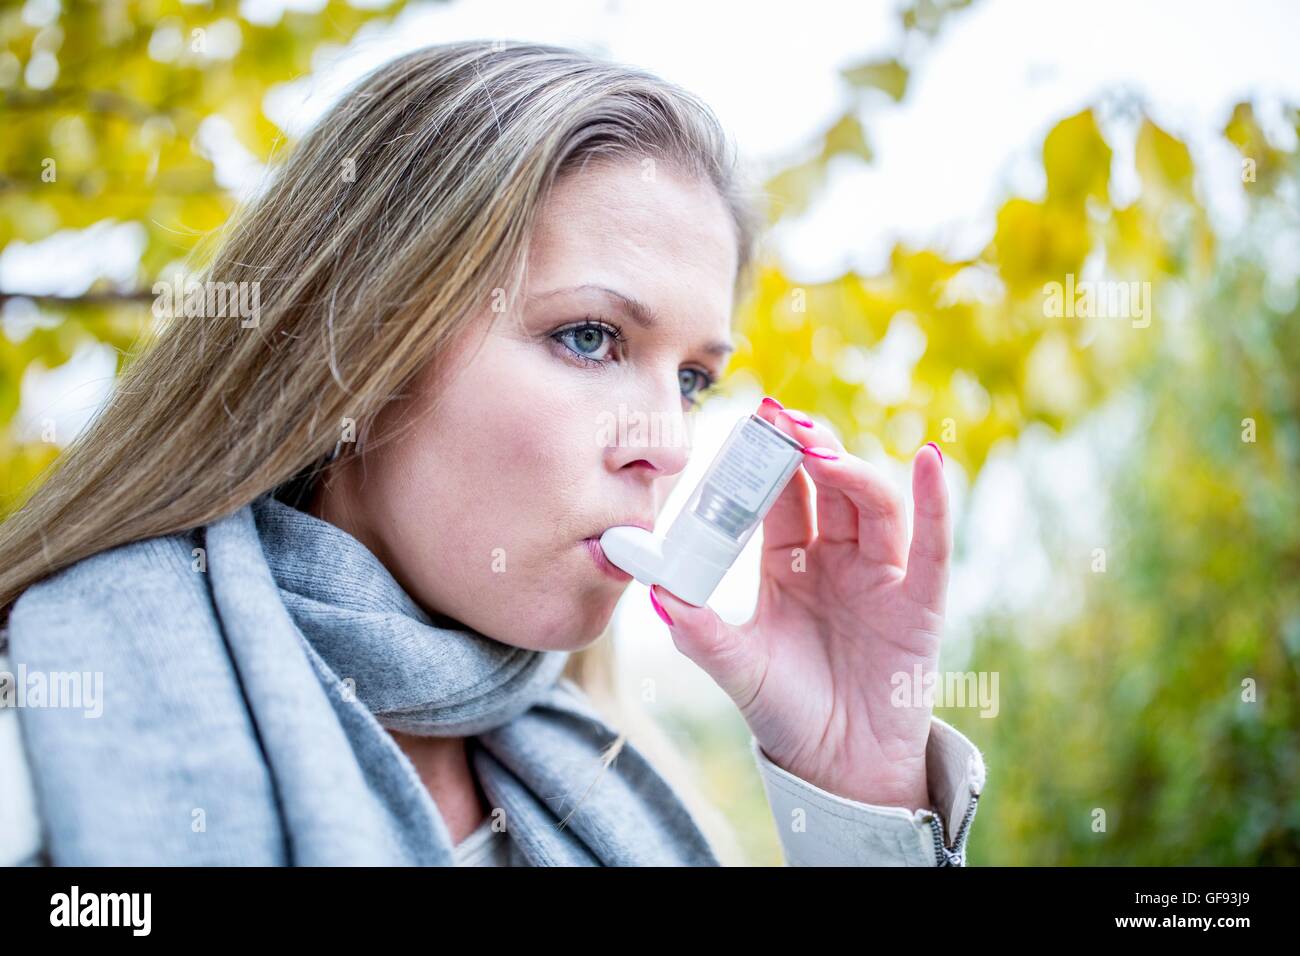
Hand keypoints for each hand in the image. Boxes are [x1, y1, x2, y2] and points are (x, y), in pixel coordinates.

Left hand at [648, 398, 949, 809]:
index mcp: (789, 561)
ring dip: (850, 470)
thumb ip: (701, 633)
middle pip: (829, 485)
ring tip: (818, 449)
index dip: (768, 458)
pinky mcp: (920, 605)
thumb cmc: (786, 714)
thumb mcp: (738, 669)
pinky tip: (930, 460)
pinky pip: (933, 547)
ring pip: (874, 505)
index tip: (751, 419)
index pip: (781, 494)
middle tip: (781, 417)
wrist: (837, 772)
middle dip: (808, 447)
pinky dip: (936, 502)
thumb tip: (653, 593)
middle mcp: (837, 558)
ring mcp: (882, 576)